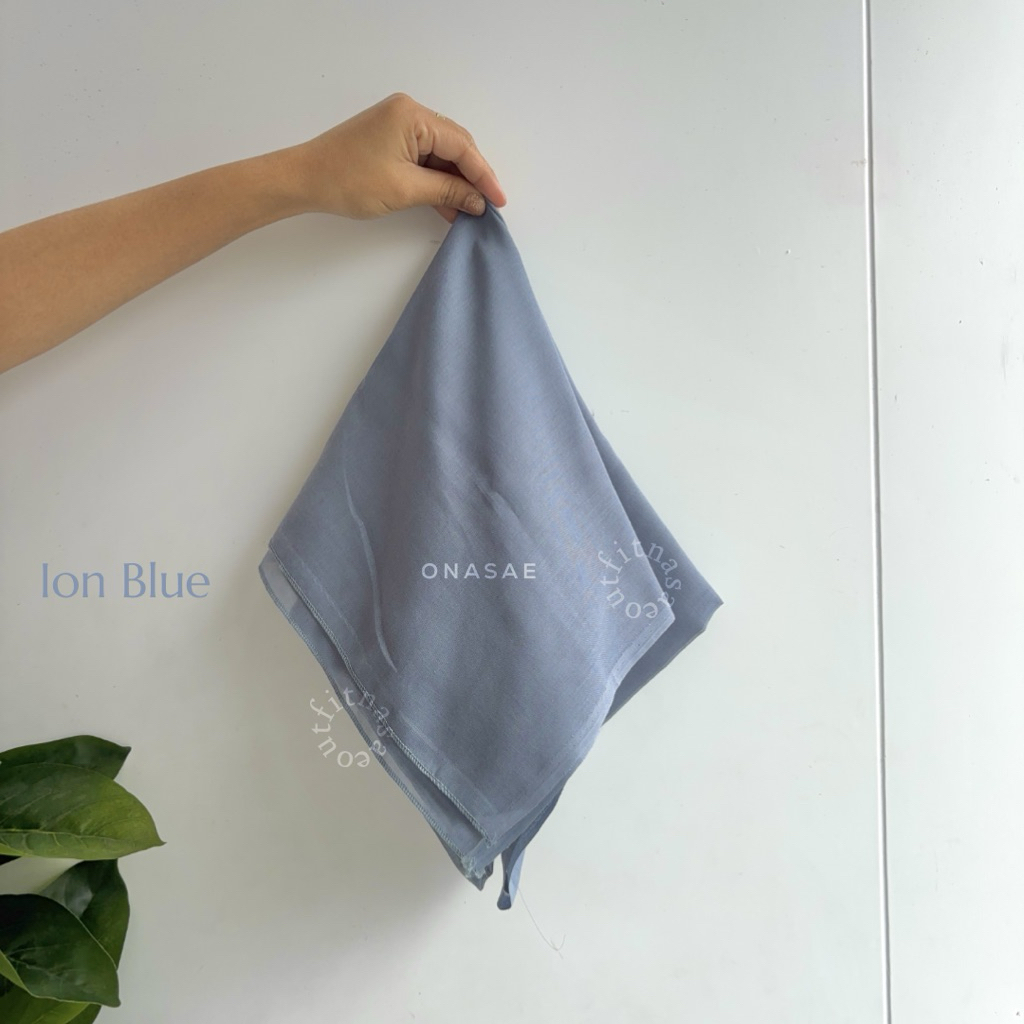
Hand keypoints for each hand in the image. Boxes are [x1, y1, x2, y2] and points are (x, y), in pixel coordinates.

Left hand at [290, 92, 506, 223]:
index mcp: (414, 116)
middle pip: (455, 146)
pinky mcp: (391, 139)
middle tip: (488, 206)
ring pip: (441, 155)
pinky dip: (436, 181)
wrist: (305, 179)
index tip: (498, 201)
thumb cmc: (348, 180)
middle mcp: (409, 113)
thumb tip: (476, 201)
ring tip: (469, 211)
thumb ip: (446, 192)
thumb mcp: (405, 189)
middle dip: (472, 177)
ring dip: (454, 182)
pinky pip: (424, 159)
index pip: (462, 146)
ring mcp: (400, 125)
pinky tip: (447, 204)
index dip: (483, 175)